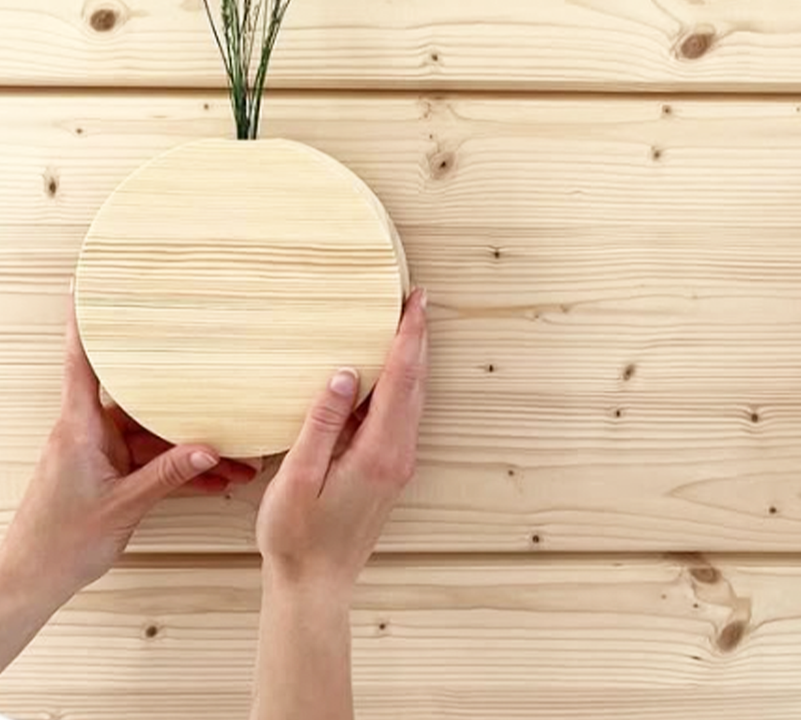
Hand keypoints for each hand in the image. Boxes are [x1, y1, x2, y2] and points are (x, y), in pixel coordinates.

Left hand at [0, 296, 255, 604]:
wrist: (34, 579)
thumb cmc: (60, 543)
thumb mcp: (123, 506)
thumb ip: (167, 475)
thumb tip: (205, 449)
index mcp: (80, 430)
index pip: (81, 365)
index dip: (83, 325)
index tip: (85, 289)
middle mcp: (89, 434)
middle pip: (143, 404)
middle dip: (187, 405)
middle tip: (217, 386)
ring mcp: (100, 454)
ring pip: (155, 437)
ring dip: (192, 449)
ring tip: (236, 458)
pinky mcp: (110, 474)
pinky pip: (153, 462)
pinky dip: (181, 470)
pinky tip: (215, 478)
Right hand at [256, 288, 428, 596]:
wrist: (315, 585)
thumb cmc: (297, 536)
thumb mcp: (298, 476)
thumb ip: (322, 421)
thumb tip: (347, 372)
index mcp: (379, 453)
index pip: (402, 380)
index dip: (409, 336)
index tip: (416, 302)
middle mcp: (398, 455)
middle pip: (415, 384)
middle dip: (416, 339)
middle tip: (416, 301)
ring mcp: (397, 465)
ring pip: (411, 401)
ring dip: (409, 362)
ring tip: (402, 326)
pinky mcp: (388, 472)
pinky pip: (399, 418)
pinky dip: (397, 388)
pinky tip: (380, 377)